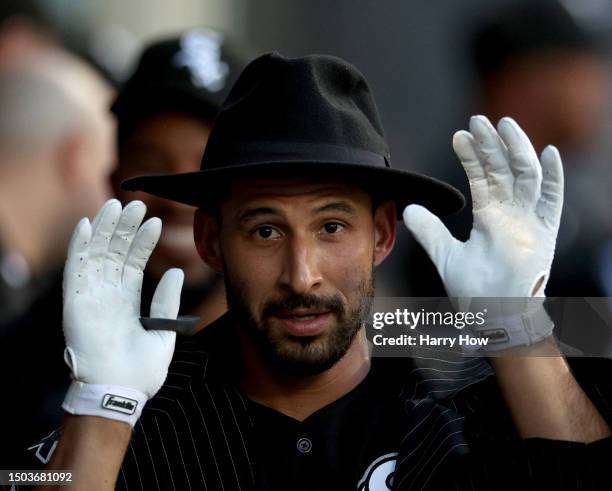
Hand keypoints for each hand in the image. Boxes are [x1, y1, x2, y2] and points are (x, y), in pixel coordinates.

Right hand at [62, 199, 183, 422]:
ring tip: (118, 205)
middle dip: (124, 228)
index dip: (142, 242)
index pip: (133, 262)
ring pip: (96, 254)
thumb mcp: (163, 330)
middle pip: (114, 253)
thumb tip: (175, 270)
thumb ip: (167, 300)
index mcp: (126, 300)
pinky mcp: (75, 302)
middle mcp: (107, 295)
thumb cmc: (142, 370)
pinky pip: (75, 269)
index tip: (155, 222)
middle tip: (136, 205)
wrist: (122, 391)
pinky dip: (79, 246)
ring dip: (104, 229)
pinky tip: (86, 224)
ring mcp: (91, 297)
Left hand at [404, 115, 562, 298]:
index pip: (481, 177)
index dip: (472, 155)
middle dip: (491, 144)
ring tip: (504, 125)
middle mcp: (510, 213)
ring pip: (526, 176)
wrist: (496, 316)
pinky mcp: (546, 234)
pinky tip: (549, 153)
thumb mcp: (446, 255)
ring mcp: (529, 221)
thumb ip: (430, 231)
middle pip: (504, 169)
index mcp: (489, 215)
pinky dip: (554, 178)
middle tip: (478, 119)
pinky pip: (553, 201)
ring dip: (517, 150)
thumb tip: (409, 209)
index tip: (460, 135)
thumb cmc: (475, 289)